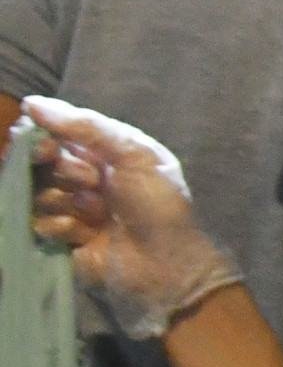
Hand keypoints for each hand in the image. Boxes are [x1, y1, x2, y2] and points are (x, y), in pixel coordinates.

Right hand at [21, 96, 242, 337]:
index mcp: (99, 152)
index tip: (48, 147)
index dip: (43, 138)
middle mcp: (78, 177)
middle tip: (92, 183)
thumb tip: (32, 103)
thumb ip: (87, 126)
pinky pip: (38, 223)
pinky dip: (63, 226)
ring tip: (99, 212)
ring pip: (36, 192)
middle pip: (38, 162)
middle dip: (64, 171)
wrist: (167, 263)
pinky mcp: (58, 239)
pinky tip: (87, 234)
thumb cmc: (160, 205)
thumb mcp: (136, 154)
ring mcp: (66, 208)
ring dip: (67, 201)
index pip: (51, 133)